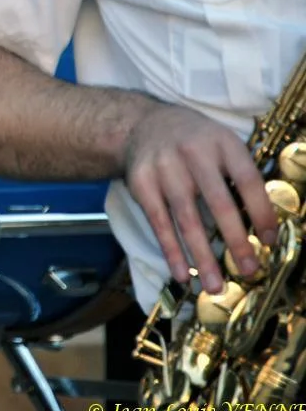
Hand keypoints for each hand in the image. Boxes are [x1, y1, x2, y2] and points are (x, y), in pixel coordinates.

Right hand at [123, 103, 276, 293]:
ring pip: (187, 219)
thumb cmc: (192, 142)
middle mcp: (193, 153)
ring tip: (215, 286)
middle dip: (235, 241)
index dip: (261, 213)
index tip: (270, 242)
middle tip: (248, 271)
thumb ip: (238, 175)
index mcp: (222, 142)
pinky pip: (158, 222)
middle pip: (218, 203)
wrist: (140, 125)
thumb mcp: (220, 143)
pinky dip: (171, 250)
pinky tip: (182, 273)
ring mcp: (164, 168)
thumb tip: (264, 225)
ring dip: (202, 255)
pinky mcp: (141, 183)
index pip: (247, 181)